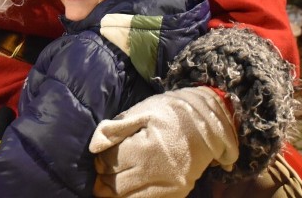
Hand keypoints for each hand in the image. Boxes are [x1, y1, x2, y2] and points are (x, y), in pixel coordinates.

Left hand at [89, 87, 237, 197]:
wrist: (208, 125)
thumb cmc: (172, 113)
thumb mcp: (144, 112)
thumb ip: (116, 128)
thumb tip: (93, 147)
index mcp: (146, 148)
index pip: (110, 162)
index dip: (100, 160)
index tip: (100, 155)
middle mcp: (157, 171)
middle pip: (117, 185)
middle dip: (104, 179)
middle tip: (102, 171)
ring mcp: (168, 186)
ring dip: (115, 192)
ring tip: (111, 182)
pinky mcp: (176, 193)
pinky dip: (132, 197)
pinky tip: (128, 189)